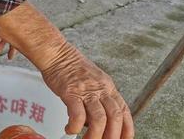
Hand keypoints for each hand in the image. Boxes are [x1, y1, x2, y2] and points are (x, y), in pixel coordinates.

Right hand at [0, 1, 133, 138]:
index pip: (124, 111)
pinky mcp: (70, 92)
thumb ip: (98, 99)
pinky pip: (77, 115)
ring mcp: (85, 90)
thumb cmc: (72, 68)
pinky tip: (69, 129)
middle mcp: (100, 88)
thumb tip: (96, 123)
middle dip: (111, 137)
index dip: (126, 129)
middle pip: (115, 117)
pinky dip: (75, 127)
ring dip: (94, 136)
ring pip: (99, 119)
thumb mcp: (93, 81)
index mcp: (107, 86)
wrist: (57, 53)